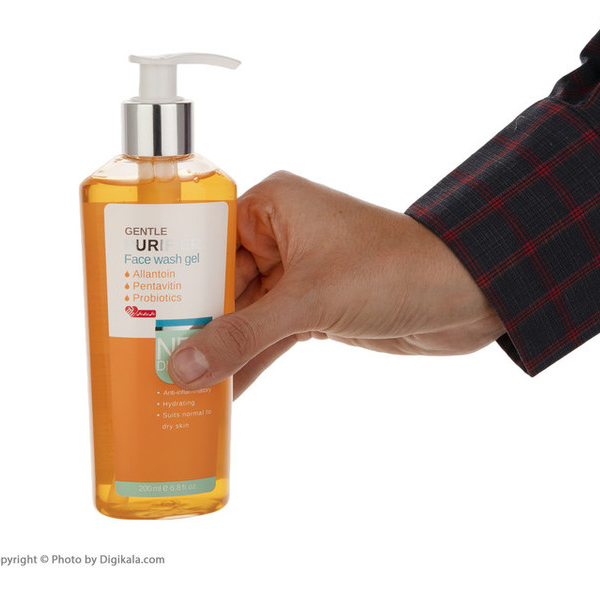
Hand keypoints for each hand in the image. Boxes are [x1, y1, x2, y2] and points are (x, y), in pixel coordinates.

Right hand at [168, 171, 504, 396]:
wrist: (466, 293)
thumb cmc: (394, 270)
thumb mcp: (310, 302)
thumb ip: (243, 336)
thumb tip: (180, 366)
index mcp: (274, 207)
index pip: (203, 240)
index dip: (169, 280)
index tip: (133, 315)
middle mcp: (282, 235)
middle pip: (220, 282)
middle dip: (191, 323)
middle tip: (147, 362)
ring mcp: (300, 273)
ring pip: (245, 313)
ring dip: (219, 349)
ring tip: (177, 386)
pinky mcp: (317, 307)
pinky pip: (271, 334)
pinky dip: (251, 360)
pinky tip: (223, 393)